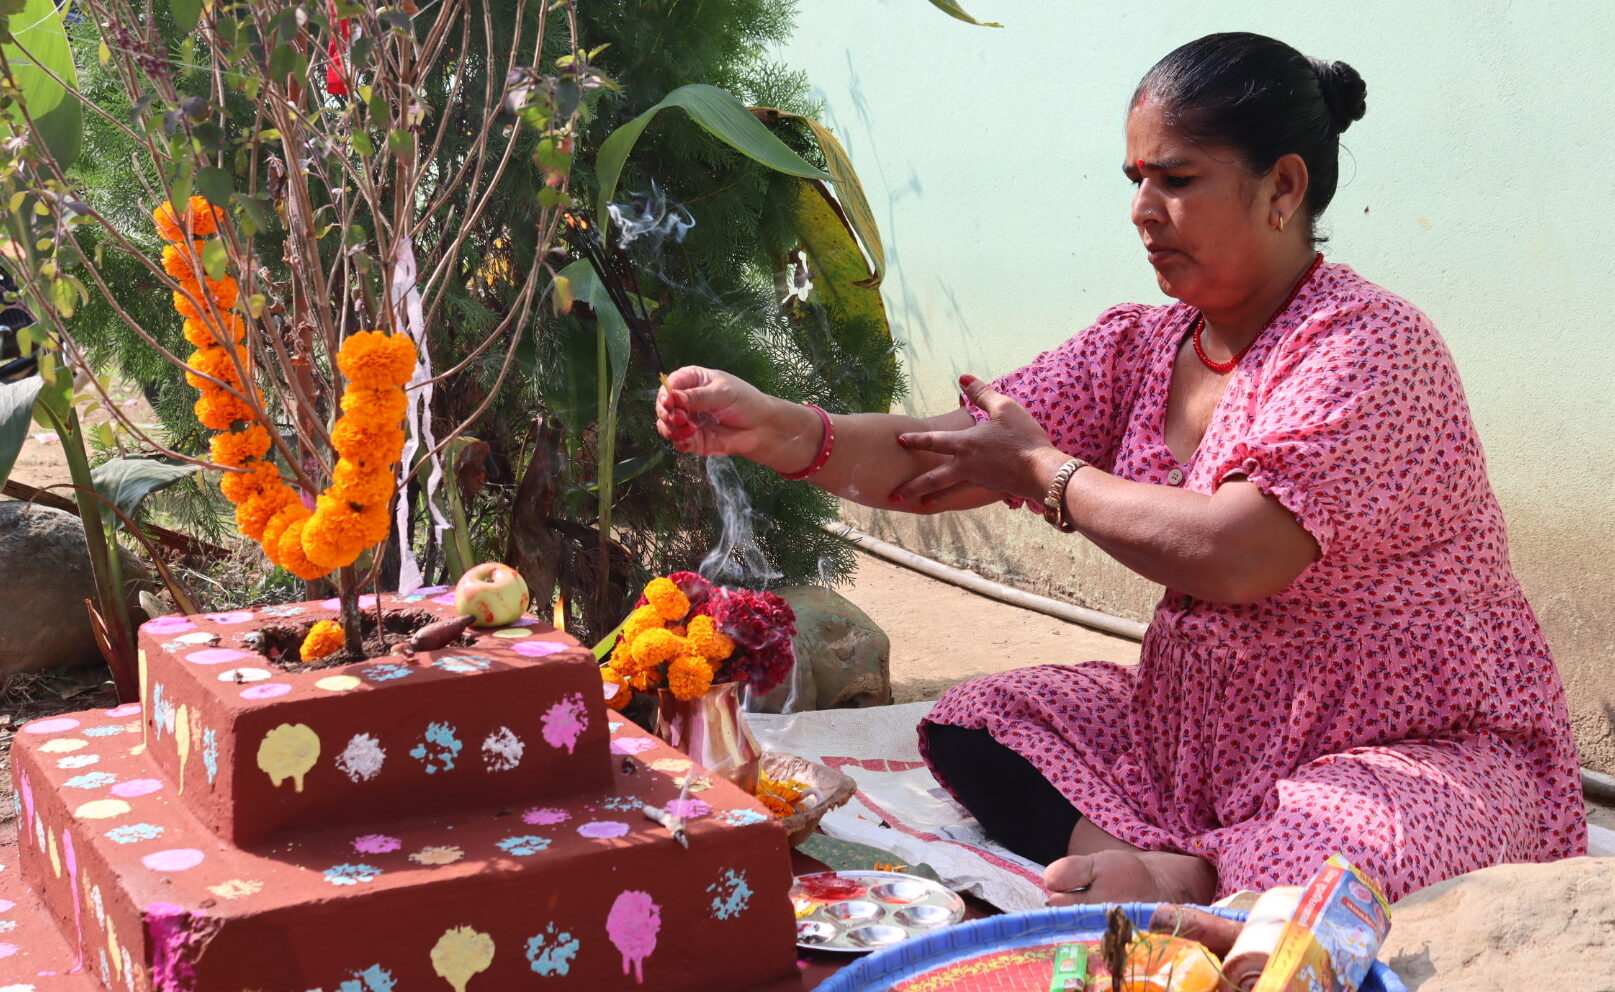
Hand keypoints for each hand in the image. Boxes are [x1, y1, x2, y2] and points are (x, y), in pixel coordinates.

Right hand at [655, 365, 774, 457]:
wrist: (761, 427)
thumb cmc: (744, 401)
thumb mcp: (724, 393)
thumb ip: (699, 396)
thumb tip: (674, 397)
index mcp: (692, 380)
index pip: (671, 384)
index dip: (666, 393)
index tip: (668, 401)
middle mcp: (686, 400)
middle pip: (663, 405)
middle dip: (666, 412)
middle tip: (678, 417)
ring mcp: (688, 420)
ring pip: (666, 425)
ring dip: (671, 429)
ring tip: (689, 429)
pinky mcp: (693, 439)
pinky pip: (678, 442)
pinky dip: (680, 442)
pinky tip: (690, 440)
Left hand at [892, 375, 1063, 503]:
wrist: (1042, 472)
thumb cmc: (1024, 438)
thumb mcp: (1004, 408)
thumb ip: (982, 393)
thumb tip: (963, 378)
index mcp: (966, 444)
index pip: (933, 442)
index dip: (915, 440)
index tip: (899, 440)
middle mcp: (966, 466)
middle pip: (932, 479)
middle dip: (911, 487)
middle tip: (892, 494)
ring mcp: (977, 480)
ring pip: (948, 491)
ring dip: (933, 497)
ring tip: (920, 505)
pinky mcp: (990, 488)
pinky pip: (967, 492)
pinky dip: (956, 497)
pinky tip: (955, 498)